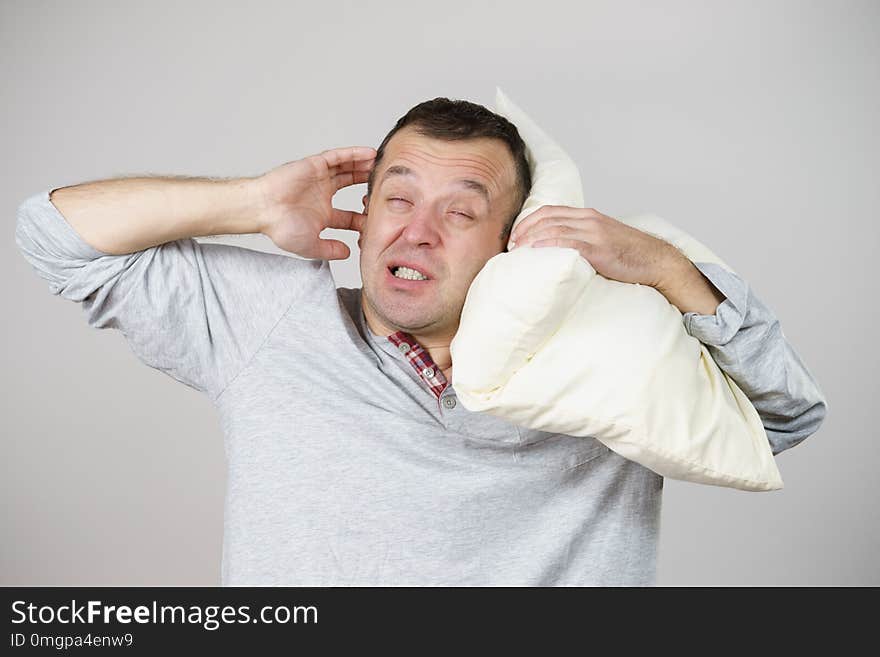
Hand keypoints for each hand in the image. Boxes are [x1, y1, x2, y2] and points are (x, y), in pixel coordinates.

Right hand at [255, 146, 375, 259]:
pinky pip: (338, 157)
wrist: (262, 209)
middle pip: (353, 188)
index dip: (366, 218)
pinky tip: (369, 153)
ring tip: (384, 164)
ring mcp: (320, 179)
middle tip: (389, 186)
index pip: (351, 216)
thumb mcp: (311, 245)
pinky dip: (354, 154)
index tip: (382, 220)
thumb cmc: (279, 227)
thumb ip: (330, 250)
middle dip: (369, 186)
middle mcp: (323, 195)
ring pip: (348, 170)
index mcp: (324, 215)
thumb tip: (348, 254)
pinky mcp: (314, 165)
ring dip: (365, 167)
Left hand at [510, 205, 684, 288]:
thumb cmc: (629, 255)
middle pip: (547, 218)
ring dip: (531, 238)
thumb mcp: (601, 240)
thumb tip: (555, 251)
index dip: (527, 221)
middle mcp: (589, 219)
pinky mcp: (599, 248)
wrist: (656, 260)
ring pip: (554, 228)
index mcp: (587, 216)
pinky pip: (569, 243)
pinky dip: (549, 245)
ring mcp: (594, 233)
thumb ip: (580, 239)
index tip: (514, 236)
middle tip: (510, 245)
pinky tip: (536, 250)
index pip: (549, 211)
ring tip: (517, 250)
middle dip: (524, 230)